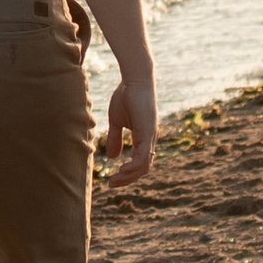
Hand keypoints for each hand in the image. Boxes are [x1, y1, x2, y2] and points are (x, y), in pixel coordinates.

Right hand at [99, 71, 157, 192]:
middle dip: (127, 179)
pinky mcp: (148, 132)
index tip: (112, 179)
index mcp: (144, 138)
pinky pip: (143, 156)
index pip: (140, 163)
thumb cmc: (126, 95)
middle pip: (143, 168)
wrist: (134, 78)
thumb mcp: (116, 120)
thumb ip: (115, 138)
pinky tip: (122, 170)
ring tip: (114, 180)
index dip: (128, 173)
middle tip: (111, 184)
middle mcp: (150, 139)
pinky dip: (134, 166)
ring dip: (129, 176)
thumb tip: (113, 157)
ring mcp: (151, 136)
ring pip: (144, 165)